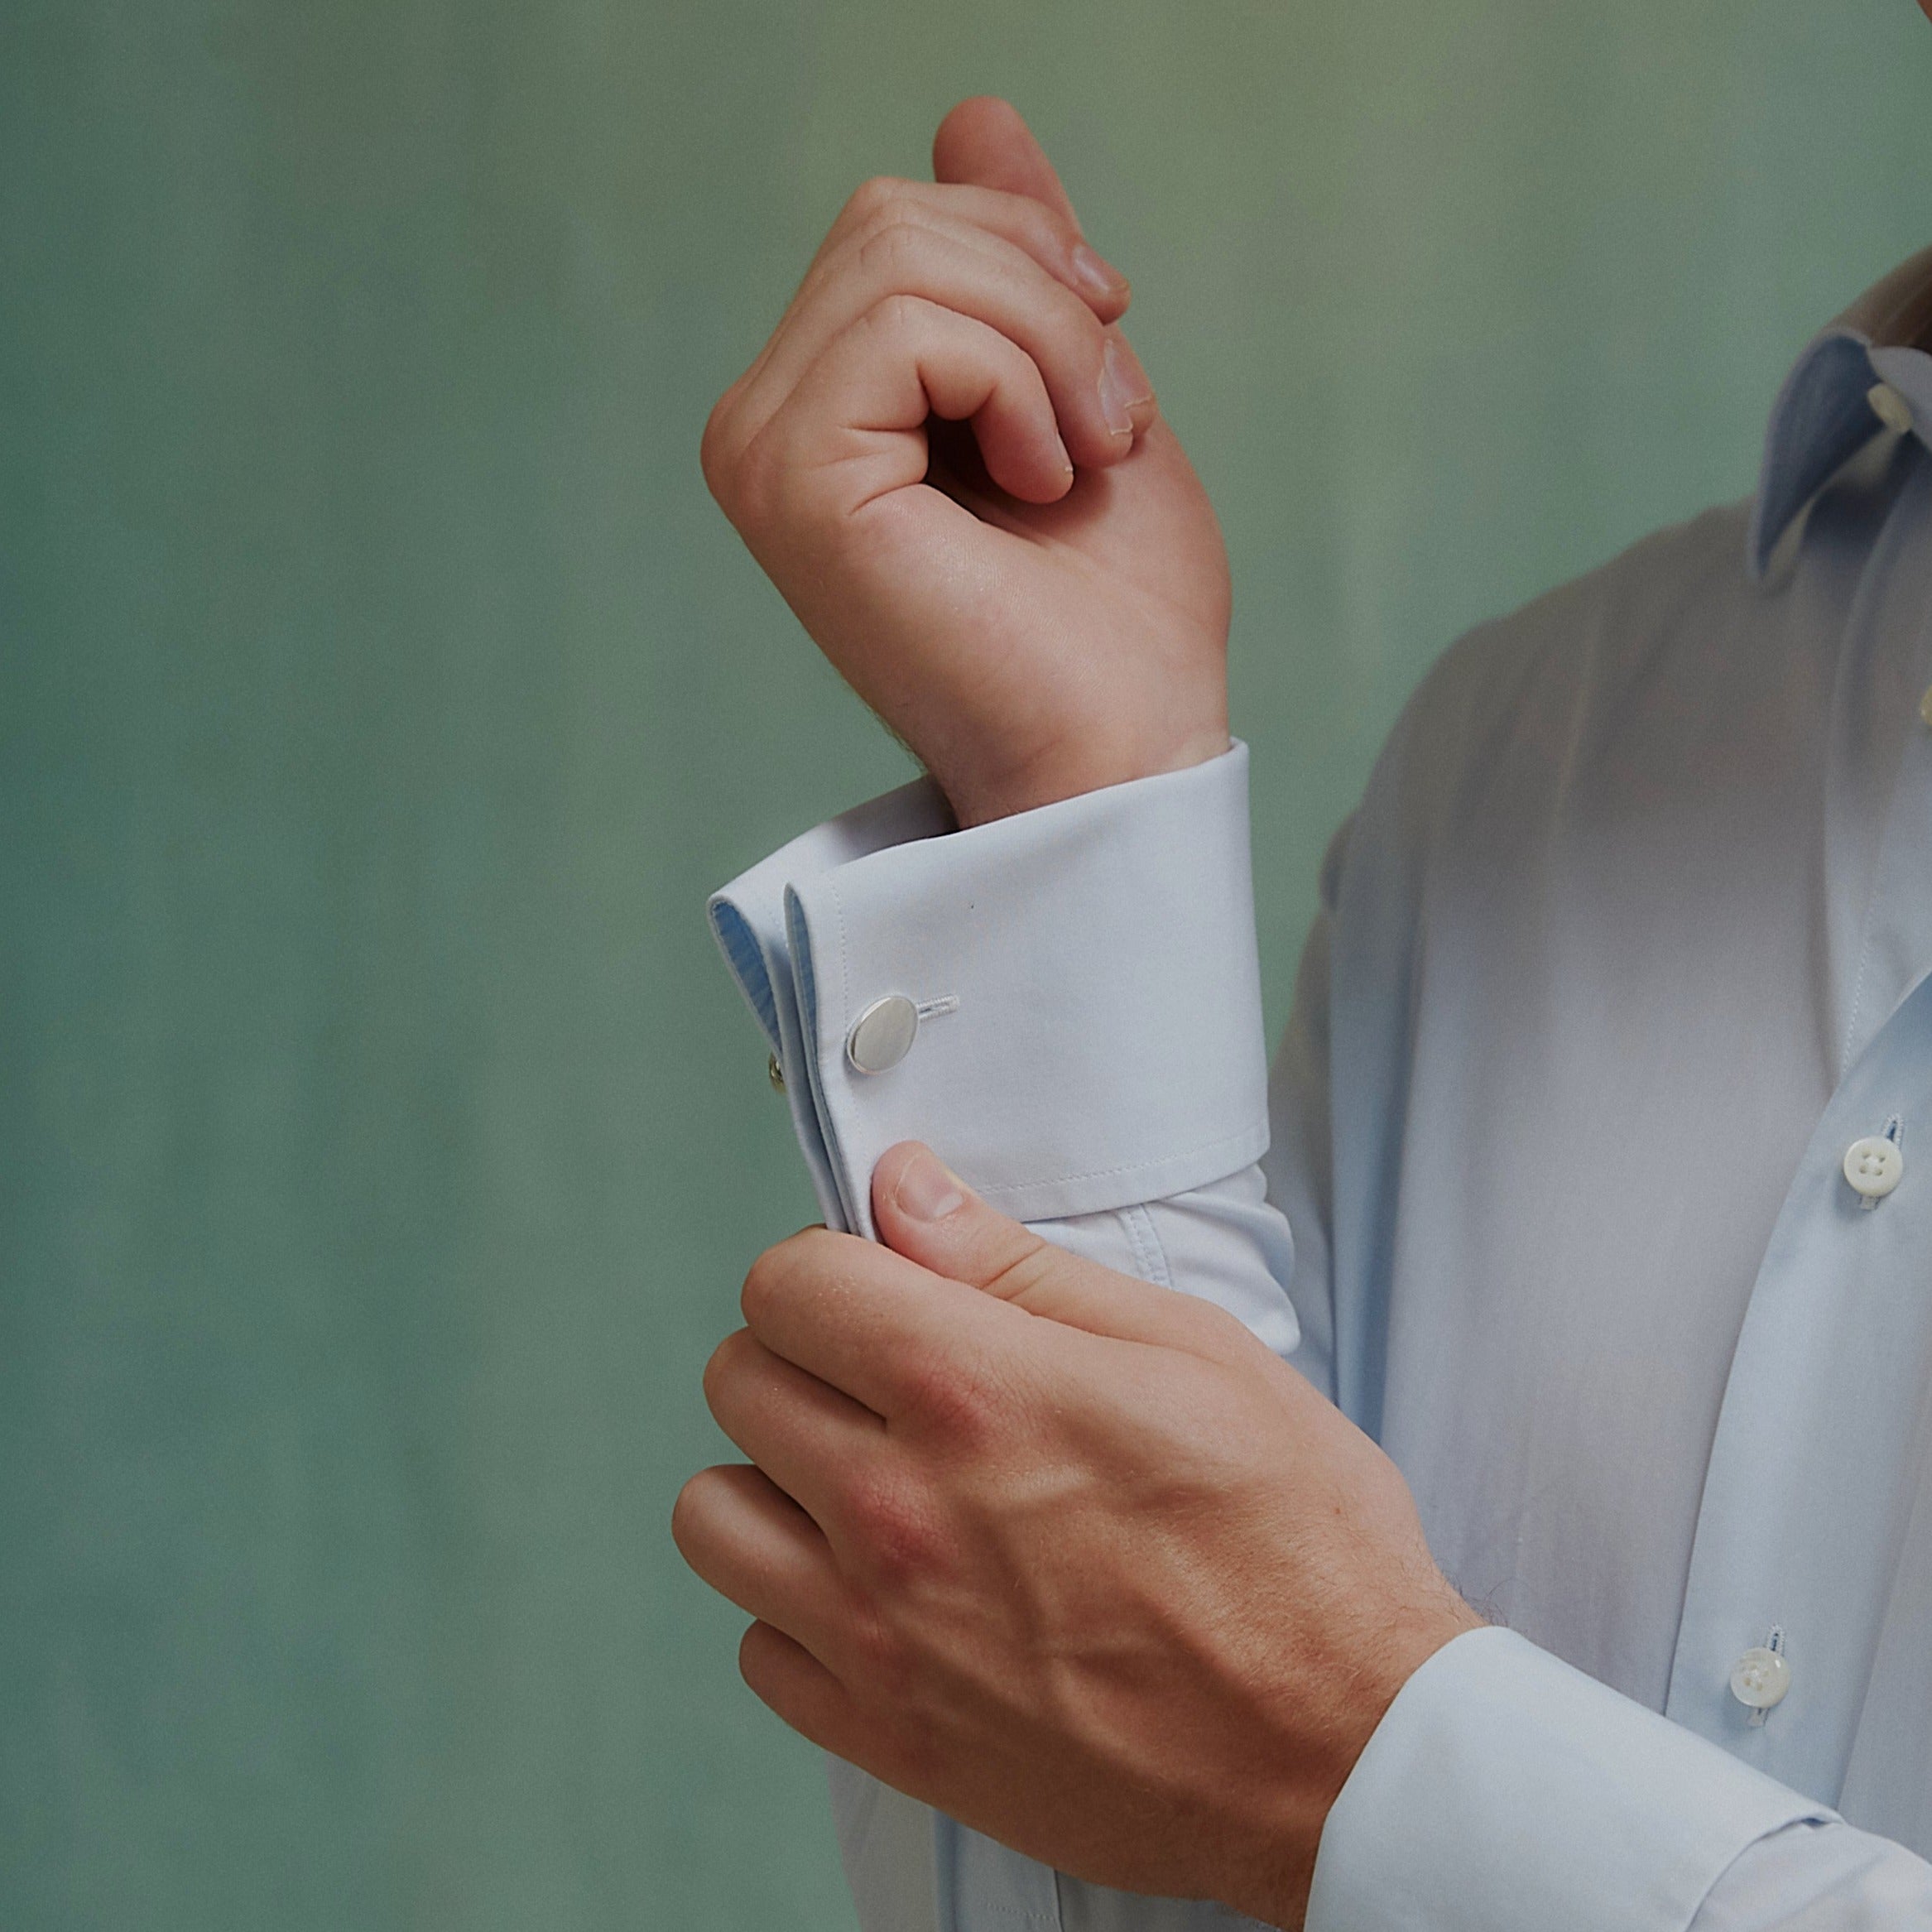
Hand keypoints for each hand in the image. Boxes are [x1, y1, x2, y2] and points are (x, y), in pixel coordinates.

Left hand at [672, 1145, 1480, 1928]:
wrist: (1345, 1756)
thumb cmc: (1293, 1539)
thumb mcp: (1187, 1351)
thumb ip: (1016, 1262)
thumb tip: (900, 1187)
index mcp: (971, 1391)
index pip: (787, 1281)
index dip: (834, 1267)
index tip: (886, 1291)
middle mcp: (897, 1511)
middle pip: (738, 1380)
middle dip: (804, 1354)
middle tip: (892, 1381)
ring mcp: (879, 1637)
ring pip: (713, 1515)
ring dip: (778, 1481)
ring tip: (872, 1486)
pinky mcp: (887, 1738)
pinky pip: (757, 1647)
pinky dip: (803, 1611)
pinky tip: (893, 1596)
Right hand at [700, 97, 1230, 826]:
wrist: (1125, 743)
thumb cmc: (1114, 612)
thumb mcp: (1078, 386)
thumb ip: (1013, 265)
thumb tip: (972, 116)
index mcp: (822, 407)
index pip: (897, 224)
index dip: (1028, 257)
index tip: (1105, 368)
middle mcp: (764, 423)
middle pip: (892, 216)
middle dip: (1044, 298)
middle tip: (1107, 426)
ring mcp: (762, 449)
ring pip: (905, 255)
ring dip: (1046, 346)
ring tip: (1077, 462)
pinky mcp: (791, 476)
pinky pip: (912, 326)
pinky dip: (1017, 385)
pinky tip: (1038, 485)